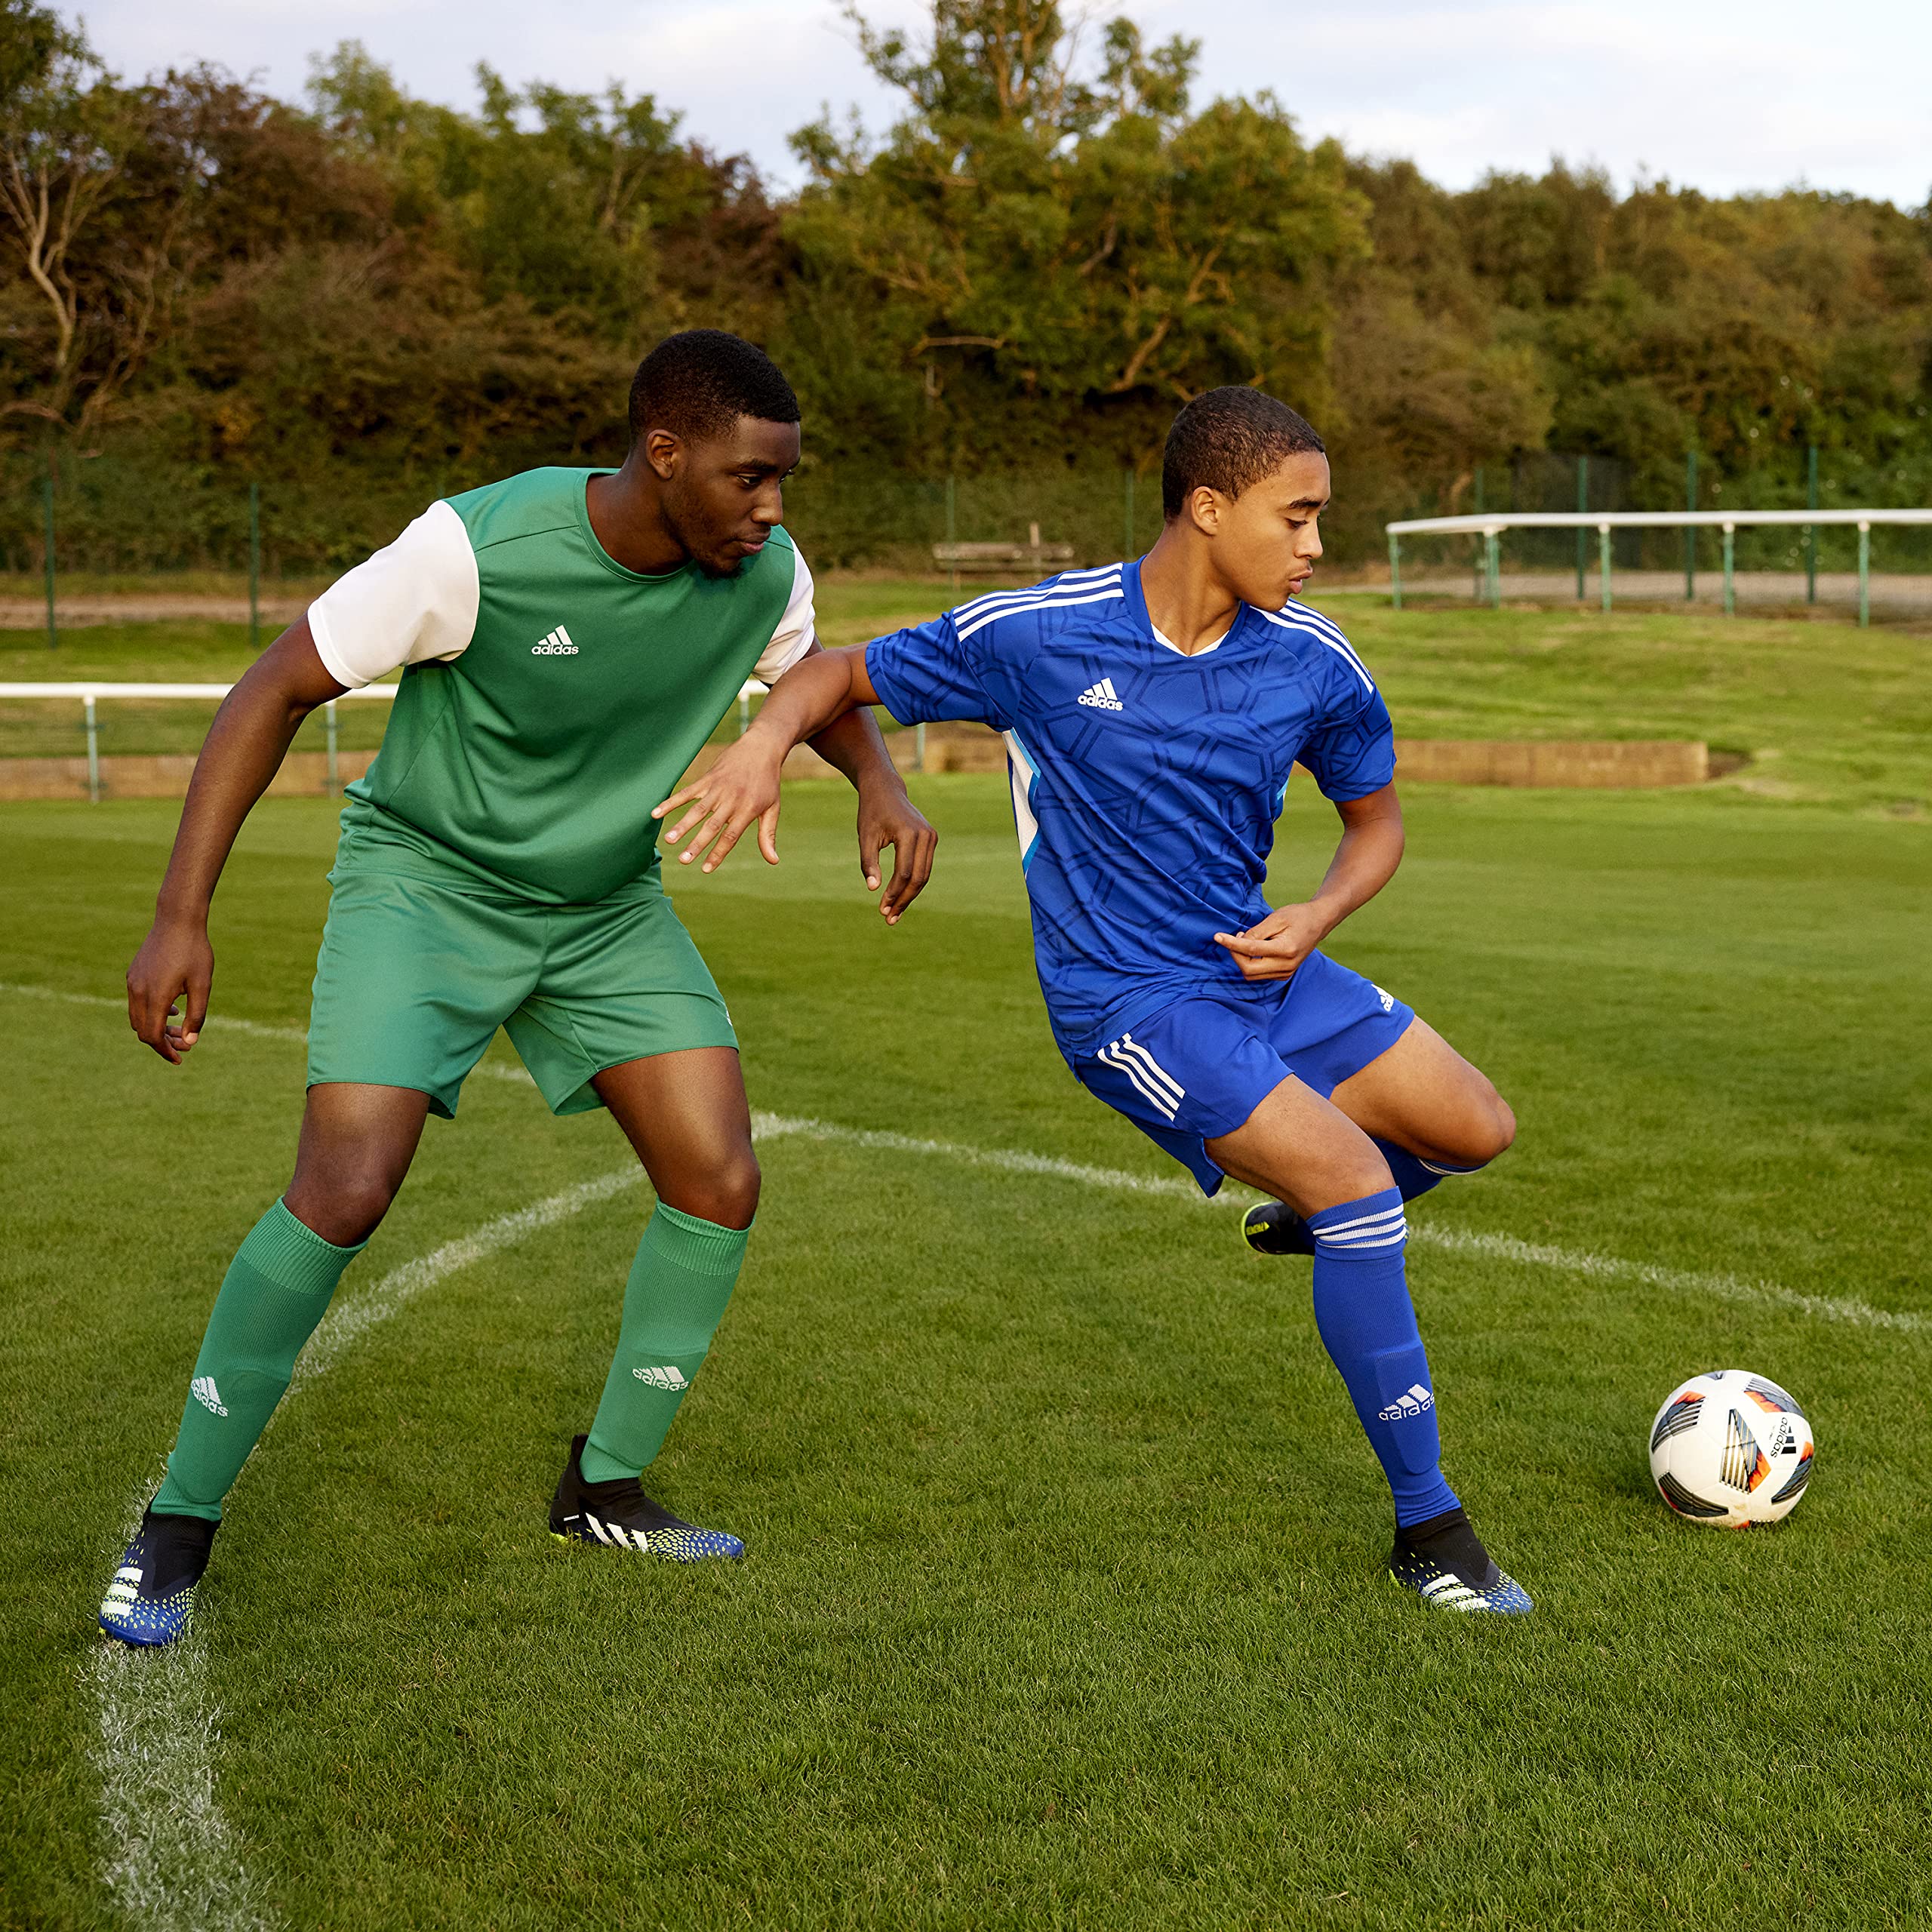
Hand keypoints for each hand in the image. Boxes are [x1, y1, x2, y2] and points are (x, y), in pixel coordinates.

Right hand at [127, 916, 213, 1063]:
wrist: (177, 920)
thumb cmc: (194, 952)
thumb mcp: (203, 985)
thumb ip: (197, 1016)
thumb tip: (190, 1042)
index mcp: (155, 997)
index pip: (153, 1036)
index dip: (166, 1051)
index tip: (180, 1058)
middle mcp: (138, 991)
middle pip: (143, 1030)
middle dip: (163, 1041)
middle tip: (185, 1043)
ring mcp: (132, 982)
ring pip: (137, 1017)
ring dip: (156, 1027)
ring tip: (180, 1027)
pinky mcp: (133, 974)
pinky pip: (137, 1002)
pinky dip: (151, 1012)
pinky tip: (173, 1008)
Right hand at [653, 737, 786, 872]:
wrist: (761, 748)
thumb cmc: (767, 782)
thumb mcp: (773, 808)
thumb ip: (768, 835)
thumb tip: (773, 861)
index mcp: (748, 810)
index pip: (730, 836)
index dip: (717, 853)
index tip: (705, 869)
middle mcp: (732, 800)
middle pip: (711, 826)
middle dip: (696, 844)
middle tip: (683, 860)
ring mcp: (718, 788)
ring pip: (697, 810)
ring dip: (681, 825)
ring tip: (668, 840)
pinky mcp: (707, 778)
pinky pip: (687, 791)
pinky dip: (671, 802)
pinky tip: (656, 812)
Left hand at [856, 781, 938, 923]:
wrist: (885, 790)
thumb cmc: (871, 813)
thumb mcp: (865, 836)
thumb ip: (868, 862)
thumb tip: (872, 889)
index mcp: (908, 833)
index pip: (904, 872)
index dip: (894, 893)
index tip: (882, 909)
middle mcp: (925, 836)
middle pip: (918, 877)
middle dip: (903, 900)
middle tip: (889, 918)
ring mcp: (931, 837)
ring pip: (924, 875)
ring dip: (909, 896)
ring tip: (894, 913)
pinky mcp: (931, 839)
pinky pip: (924, 867)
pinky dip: (913, 883)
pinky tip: (901, 897)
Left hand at [1212, 902, 1331, 981]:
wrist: (1319, 922)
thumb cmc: (1298, 916)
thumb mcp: (1276, 918)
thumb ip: (1256, 932)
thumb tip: (1238, 941)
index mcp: (1286, 949)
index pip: (1251, 950)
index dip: (1231, 944)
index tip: (1217, 936)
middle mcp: (1286, 965)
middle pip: (1248, 969)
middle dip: (1235, 955)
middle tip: (1235, 937)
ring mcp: (1286, 972)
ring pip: (1252, 975)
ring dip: (1242, 960)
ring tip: (1246, 940)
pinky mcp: (1284, 975)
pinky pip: (1259, 975)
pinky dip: (1251, 963)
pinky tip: (1255, 949)